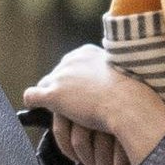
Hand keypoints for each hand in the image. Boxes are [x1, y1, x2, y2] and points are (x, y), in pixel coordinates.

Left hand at [22, 49, 164, 164]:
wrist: (128, 104)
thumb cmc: (132, 94)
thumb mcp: (122, 73)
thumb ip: (109, 73)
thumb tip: (107, 82)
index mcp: (86, 53)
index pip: (71, 64)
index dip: (73, 80)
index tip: (79, 90)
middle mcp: (70, 60)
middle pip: (57, 75)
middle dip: (62, 88)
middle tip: (71, 104)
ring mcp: (60, 77)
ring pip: (45, 85)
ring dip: (50, 97)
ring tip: (59, 111)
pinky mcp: (53, 95)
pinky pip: (32, 96)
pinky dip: (32, 102)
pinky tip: (33, 109)